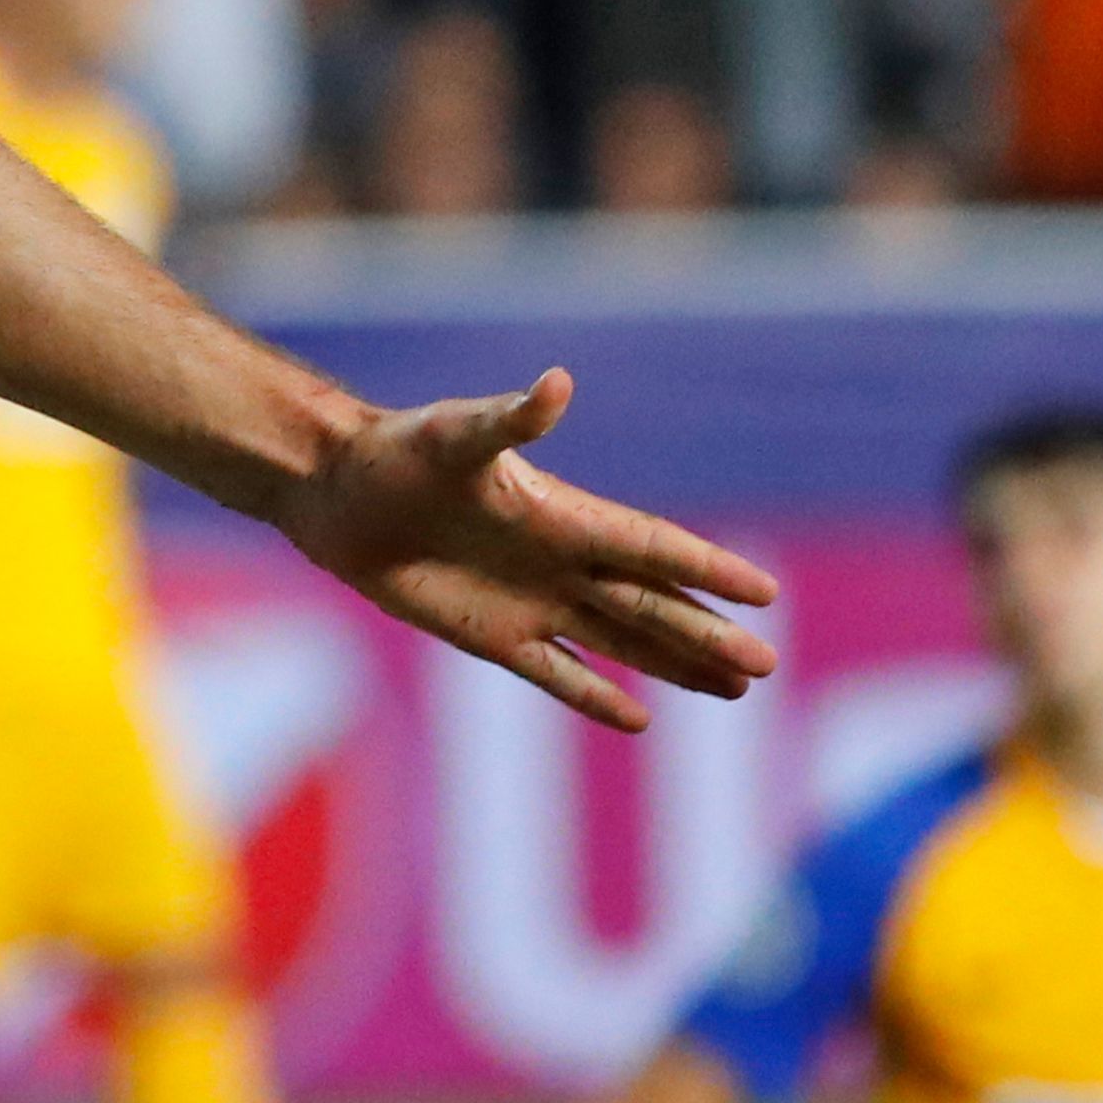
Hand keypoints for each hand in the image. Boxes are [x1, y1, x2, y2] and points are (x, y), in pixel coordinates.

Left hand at [270, 371, 776, 731]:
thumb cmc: (395, 452)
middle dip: (707, 635)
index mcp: (563, 515)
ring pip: (620, 642)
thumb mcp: (452, 435)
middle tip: (766, 665)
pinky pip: (555, 672)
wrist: (336, 488)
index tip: (764, 593)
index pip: (652, 548)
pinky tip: (639, 718)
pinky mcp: (488, 634)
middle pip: (651, 606)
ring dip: (675, 664)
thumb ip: (508, 419)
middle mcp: (559, 562)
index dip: (706, 569)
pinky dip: (595, 695)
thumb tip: (556, 384)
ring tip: (736, 687)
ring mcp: (529, 602)